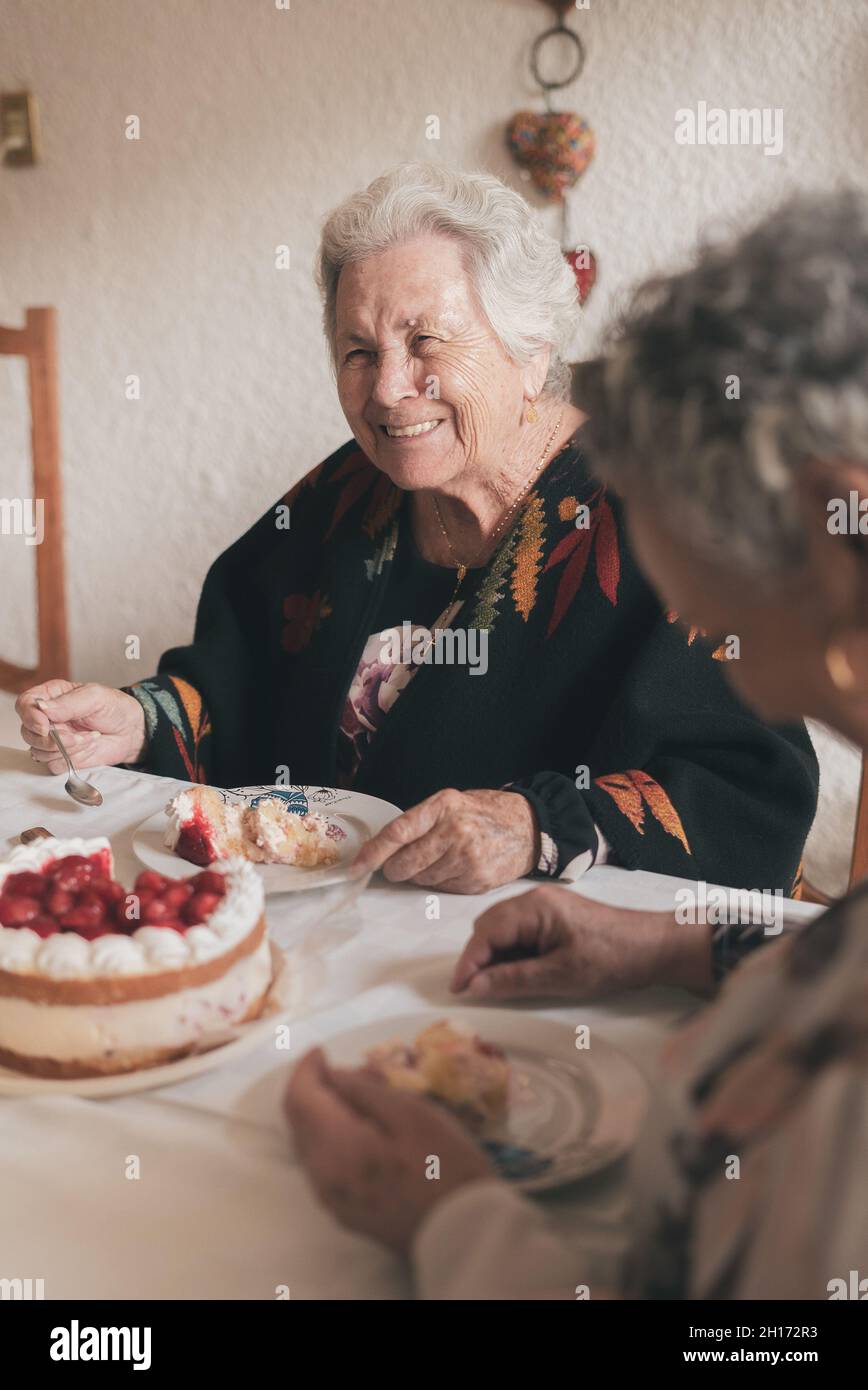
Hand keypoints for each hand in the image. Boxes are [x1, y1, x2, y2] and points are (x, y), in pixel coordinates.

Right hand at [16, 679, 147, 772]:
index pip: (25, 704)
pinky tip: (89, 747)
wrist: (132, 731)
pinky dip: (73, 759)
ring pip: (39, 752)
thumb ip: (67, 703)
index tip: (45, 726)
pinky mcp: (62, 757)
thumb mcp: (95, 697)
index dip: (30, 717)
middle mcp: (48, 719)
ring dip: (67, 749)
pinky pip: (54, 765)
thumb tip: (42, 708)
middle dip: (52, 739)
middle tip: (76, 736)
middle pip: (28, 733)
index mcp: (51, 696)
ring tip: (89, 738)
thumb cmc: (115, 708)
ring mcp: (53, 739)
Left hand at [285, 1048, 493, 1254]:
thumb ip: (366, 1090)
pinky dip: (332, 1138)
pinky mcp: (345, 1213)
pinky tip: (364, 1130)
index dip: (306, 1069)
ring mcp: (332, 1200)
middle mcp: (323, 1177)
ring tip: (364, 1097)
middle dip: (316, 1090)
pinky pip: (323, 1165)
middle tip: (350, 1071)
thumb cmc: (448, 1167)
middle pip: (299, 1123)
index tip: (321, 1051)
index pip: (299, 1099)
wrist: (466, 1234)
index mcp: (337, 1148)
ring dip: (325, 1114)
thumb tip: (333, 1075)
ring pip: (310, 1144)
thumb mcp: (412, 1113)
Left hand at [351, 788, 538, 892]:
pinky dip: (441, 882)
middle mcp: (455, 832)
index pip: (398, 832)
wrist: (527, 827)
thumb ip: (418, 823)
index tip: (357, 867)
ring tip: (442, 858)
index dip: (374, 853)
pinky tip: (456, 867)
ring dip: (421, 875)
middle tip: (402, 863)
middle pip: (405, 864)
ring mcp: (467, 859)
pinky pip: (441, 889)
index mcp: (443, 807)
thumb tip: (380, 850)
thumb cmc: (483, 814)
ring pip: (421, 880)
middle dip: (396, 868)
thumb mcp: (450, 804)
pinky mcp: (475, 881)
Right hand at [451, 884, 712, 1000]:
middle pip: (489, 926)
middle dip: (478, 958)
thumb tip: (474, 986)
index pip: (486, 932)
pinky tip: (517, 972)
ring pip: (503, 929)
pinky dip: (512, 952)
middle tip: (475, 990)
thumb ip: (513, 980)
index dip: (468, 962)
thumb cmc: (610, 959)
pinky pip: (520, 931)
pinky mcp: (554, 916)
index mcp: (534, 907)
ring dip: (494, 956)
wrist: (653, 947)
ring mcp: (545, 905)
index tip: (457, 990)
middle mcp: (535, 899)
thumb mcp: (559, 976)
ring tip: (495, 984)